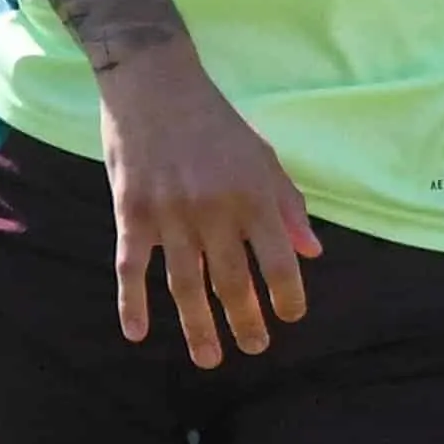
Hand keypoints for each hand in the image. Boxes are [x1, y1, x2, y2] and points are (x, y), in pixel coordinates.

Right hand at [97, 43, 319, 360]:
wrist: (154, 83)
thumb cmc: (215, 122)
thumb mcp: (262, 156)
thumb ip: (288, 204)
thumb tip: (312, 251)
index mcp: (253, 196)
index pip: (279, 261)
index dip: (288, 295)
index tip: (290, 317)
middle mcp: (215, 210)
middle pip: (233, 282)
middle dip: (246, 322)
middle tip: (255, 348)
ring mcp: (171, 215)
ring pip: (186, 285)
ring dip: (198, 328)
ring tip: (209, 359)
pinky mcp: (132, 213)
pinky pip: (132, 268)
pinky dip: (133, 303)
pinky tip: (137, 334)